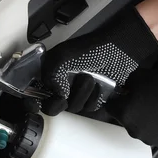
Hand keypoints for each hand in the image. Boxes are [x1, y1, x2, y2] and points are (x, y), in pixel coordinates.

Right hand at [40, 7, 157, 115]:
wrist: (120, 51)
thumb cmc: (93, 49)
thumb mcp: (63, 56)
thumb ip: (50, 75)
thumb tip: (57, 93)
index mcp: (51, 74)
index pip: (38, 96)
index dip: (39, 102)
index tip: (47, 100)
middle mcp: (62, 85)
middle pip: (55, 107)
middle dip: (66, 98)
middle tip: (72, 87)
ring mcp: (78, 92)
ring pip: (74, 108)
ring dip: (83, 94)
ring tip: (91, 78)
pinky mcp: (93, 98)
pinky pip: (89, 108)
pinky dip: (94, 98)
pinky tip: (99, 86)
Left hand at [105, 65, 157, 148]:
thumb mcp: (139, 76)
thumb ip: (126, 84)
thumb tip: (124, 89)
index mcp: (124, 114)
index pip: (110, 108)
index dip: (116, 101)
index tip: (121, 98)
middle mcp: (134, 131)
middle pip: (126, 121)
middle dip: (131, 112)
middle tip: (143, 102)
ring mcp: (149, 139)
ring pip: (141, 130)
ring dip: (145, 122)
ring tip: (157, 111)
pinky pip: (156, 135)